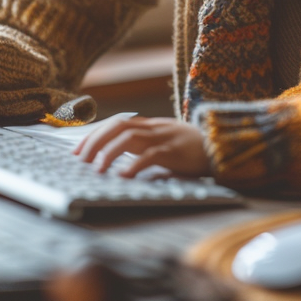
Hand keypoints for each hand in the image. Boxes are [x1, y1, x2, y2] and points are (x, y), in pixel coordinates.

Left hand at [75, 116, 209, 178]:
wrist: (222, 146)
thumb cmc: (192, 149)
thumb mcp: (166, 144)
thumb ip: (146, 149)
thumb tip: (119, 164)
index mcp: (150, 126)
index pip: (116, 124)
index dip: (95, 134)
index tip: (78, 150)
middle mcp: (154, 128)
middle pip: (118, 126)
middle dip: (96, 141)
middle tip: (81, 160)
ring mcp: (164, 138)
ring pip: (130, 137)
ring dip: (109, 152)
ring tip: (97, 169)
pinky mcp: (175, 152)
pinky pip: (151, 156)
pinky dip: (134, 165)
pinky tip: (123, 176)